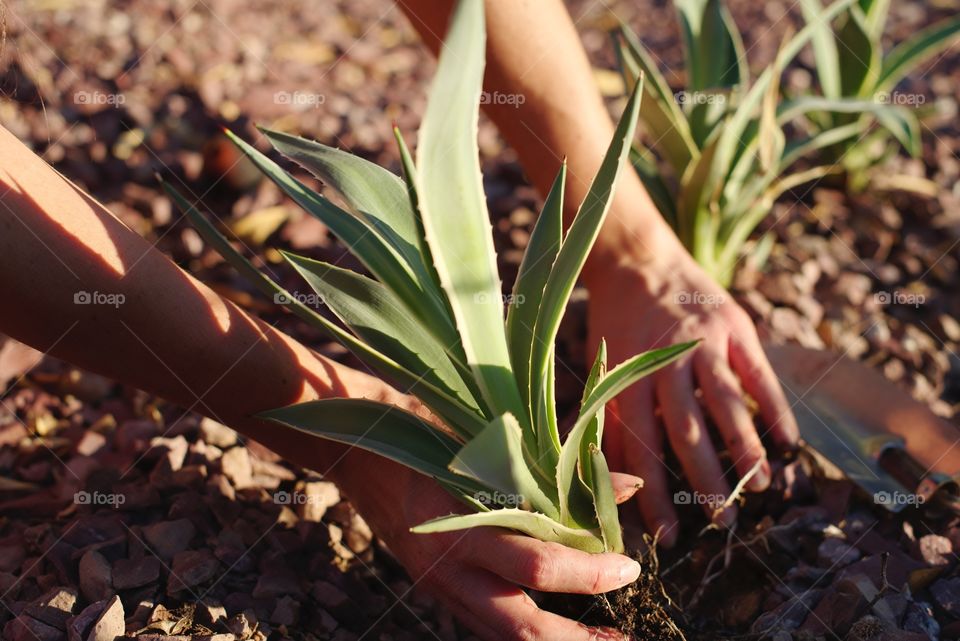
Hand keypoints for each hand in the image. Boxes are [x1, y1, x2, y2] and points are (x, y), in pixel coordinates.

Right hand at [332, 448, 644, 640]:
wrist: (352, 449)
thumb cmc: (420, 430)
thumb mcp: (486, 441)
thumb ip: (553, 469)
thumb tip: (623, 486)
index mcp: (458, 527)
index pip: (535, 567)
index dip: (588, 572)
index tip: (629, 566)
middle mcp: (446, 567)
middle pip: (521, 628)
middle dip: (577, 639)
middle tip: (623, 634)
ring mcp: (436, 583)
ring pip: (501, 635)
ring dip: (553, 640)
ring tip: (600, 636)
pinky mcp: (433, 587)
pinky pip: (484, 621)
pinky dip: (523, 625)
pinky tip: (552, 618)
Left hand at [586, 251, 798, 547]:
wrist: (637, 257)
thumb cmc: (615, 323)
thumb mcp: (603, 367)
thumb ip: (610, 418)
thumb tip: (610, 479)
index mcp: (628, 375)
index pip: (639, 446)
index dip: (652, 494)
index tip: (668, 534)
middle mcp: (666, 361)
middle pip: (687, 430)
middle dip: (705, 480)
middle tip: (722, 521)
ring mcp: (703, 342)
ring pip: (726, 404)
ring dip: (744, 450)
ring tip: (759, 489)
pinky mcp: (734, 327)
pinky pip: (758, 375)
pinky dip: (775, 411)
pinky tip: (788, 444)